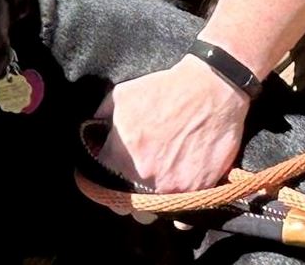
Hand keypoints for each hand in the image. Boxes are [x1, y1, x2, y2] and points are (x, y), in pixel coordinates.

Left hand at [93, 56, 250, 200]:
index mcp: (124, 153)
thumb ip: (102, 118)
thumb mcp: (122, 94)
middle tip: (132, 182)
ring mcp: (173, 187)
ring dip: (150, 205)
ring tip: (153, 188)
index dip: (102, 182)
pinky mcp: (198, 191)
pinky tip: (175, 193)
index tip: (106, 178)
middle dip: (125, 196)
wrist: (211, 90)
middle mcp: (146, 175)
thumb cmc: (165, 89)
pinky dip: (177, 209)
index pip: (102, 185)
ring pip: (153, 214)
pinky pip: (180, 216)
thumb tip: (93, 134)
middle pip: (127, 206)